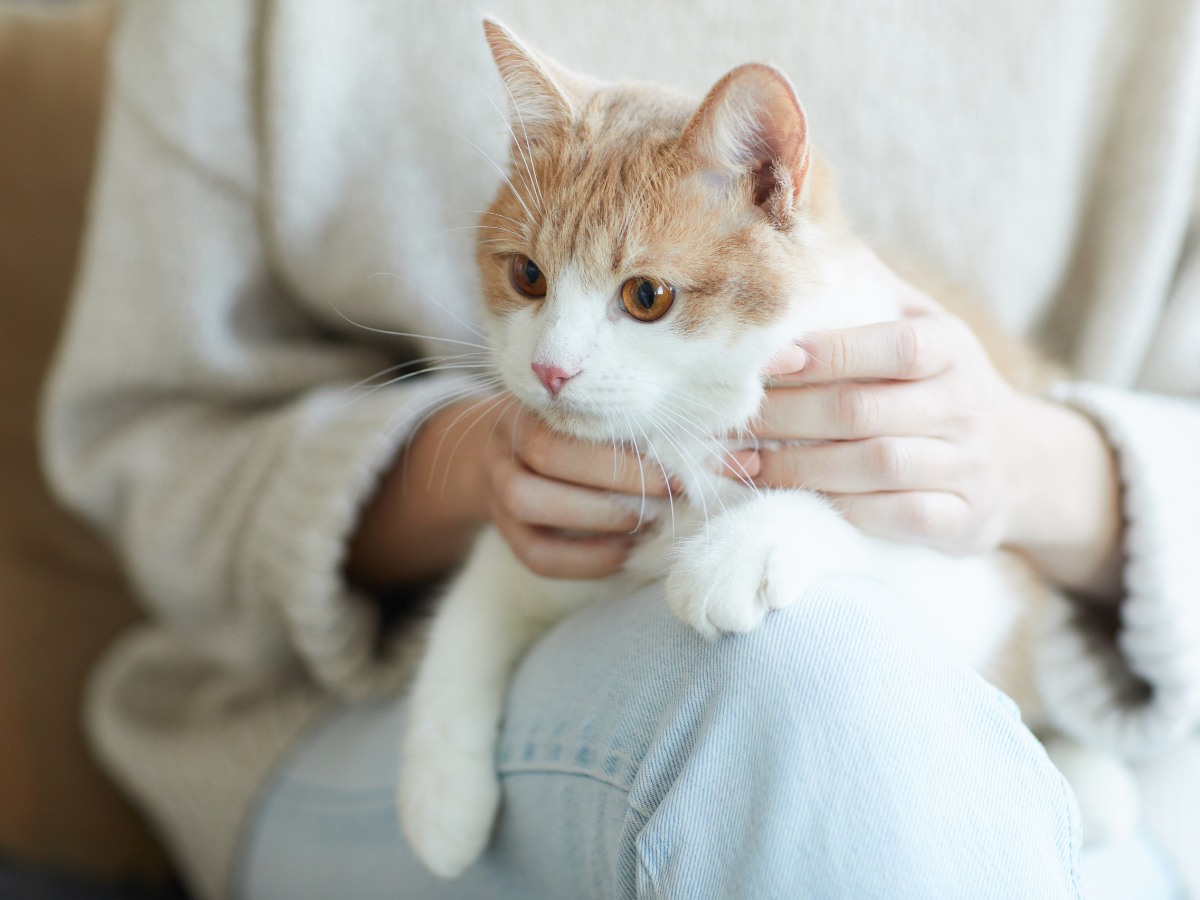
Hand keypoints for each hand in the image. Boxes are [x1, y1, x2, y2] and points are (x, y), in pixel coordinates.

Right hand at [348, 395, 670, 586]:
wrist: (512, 452)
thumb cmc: (586, 428)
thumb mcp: (613, 410)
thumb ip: (665, 417)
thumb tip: (753, 429)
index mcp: (542, 396)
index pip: (579, 411)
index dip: (634, 442)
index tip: (689, 462)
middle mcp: (509, 434)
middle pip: (548, 452)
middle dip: (620, 476)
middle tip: (674, 492)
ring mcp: (497, 481)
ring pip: (528, 500)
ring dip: (595, 515)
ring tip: (644, 522)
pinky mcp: (501, 528)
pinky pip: (534, 553)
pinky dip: (581, 560)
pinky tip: (622, 554)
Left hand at [744, 254, 1121, 598]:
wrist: (1022, 463)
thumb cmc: (944, 383)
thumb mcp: (926, 325)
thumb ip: (871, 288)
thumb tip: (802, 240)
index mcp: (951, 348)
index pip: (893, 346)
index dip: (829, 353)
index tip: (766, 362)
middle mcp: (964, 406)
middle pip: (865, 411)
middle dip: (787, 417)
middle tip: (728, 420)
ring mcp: (967, 467)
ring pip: (876, 467)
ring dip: (797, 468)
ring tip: (739, 463)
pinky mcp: (963, 521)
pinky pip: (897, 519)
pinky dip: (840, 511)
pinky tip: (791, 502)